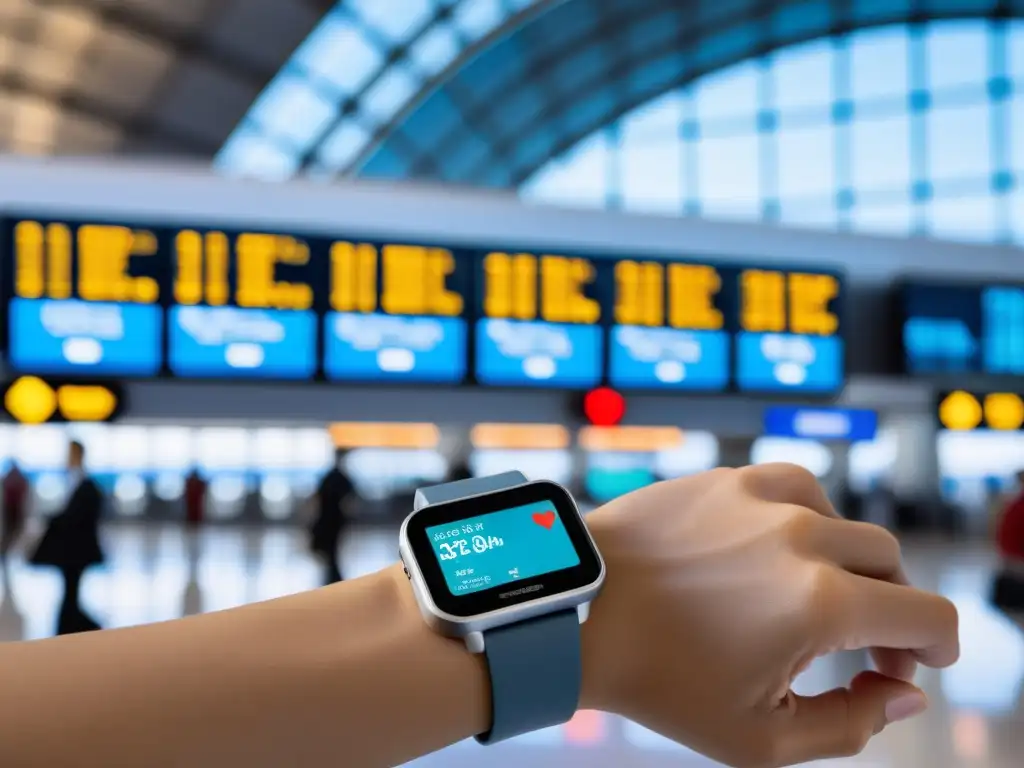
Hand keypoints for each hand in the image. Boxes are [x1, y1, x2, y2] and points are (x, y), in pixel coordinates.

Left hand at [580, 464, 958, 767]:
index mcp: (819, 603)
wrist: (578, 615)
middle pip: (892, 565)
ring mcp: (762, 498)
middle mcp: (801, 538)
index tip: (918, 661)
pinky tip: (780, 552)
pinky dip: (806, 522)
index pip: (927, 616)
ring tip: (813, 599)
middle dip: (893, 610)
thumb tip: (901, 692)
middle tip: (865, 646)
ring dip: (849, 563)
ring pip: (846, 522)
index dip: (937, 647)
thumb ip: (851, 723)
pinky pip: (798, 490)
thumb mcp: (760, 737)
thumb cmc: (659, 680)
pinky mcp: (728, 478)